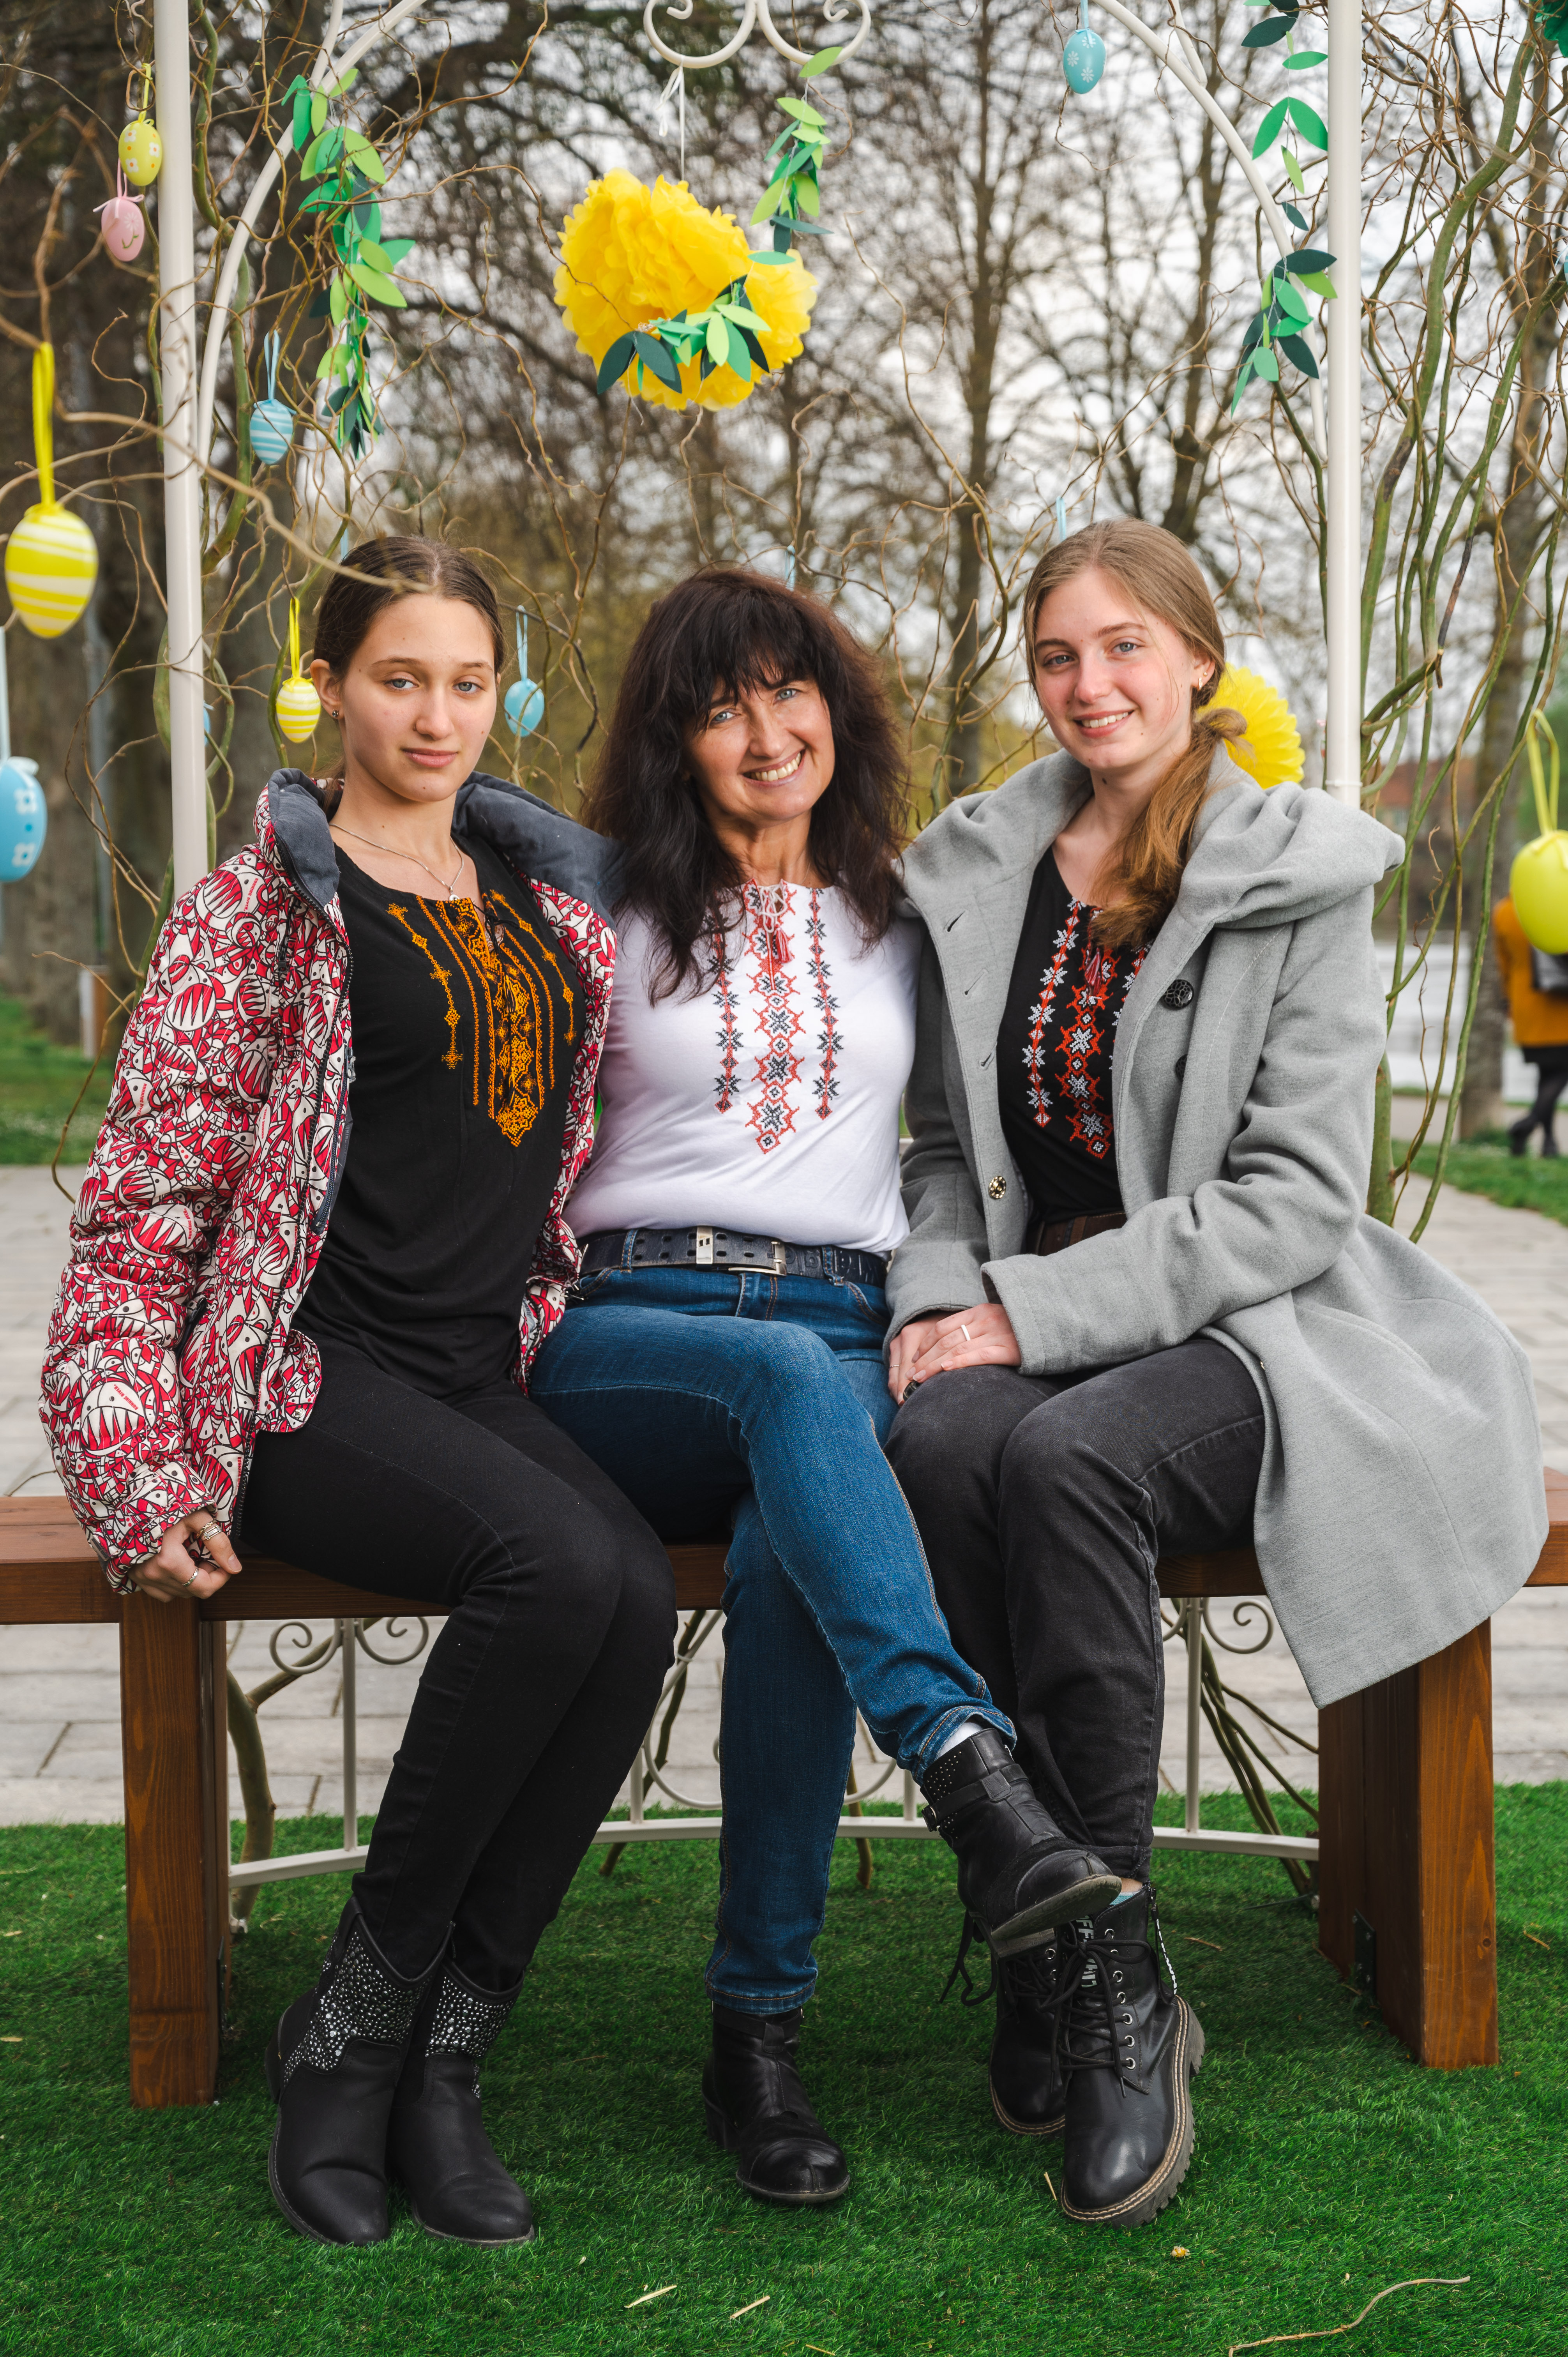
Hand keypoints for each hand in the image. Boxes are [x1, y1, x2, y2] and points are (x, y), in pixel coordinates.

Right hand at [132, 1511, 241, 1603]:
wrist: (135, 1503)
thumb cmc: (166, 1505)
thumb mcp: (197, 1517)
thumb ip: (218, 1542)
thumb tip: (234, 1567)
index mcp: (168, 1562)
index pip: (204, 1588)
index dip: (221, 1578)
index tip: (225, 1563)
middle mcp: (153, 1575)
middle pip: (193, 1591)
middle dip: (206, 1575)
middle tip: (205, 1553)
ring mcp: (143, 1579)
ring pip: (179, 1593)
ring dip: (191, 1579)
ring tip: (190, 1555)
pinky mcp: (137, 1579)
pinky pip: (163, 1592)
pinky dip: (175, 1582)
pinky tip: (177, 1564)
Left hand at [893, 1304, 1021, 1399]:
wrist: (1054, 1325)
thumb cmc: (1022, 1327)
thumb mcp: (996, 1320)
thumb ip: (976, 1327)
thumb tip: (950, 1346)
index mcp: (980, 1311)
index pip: (943, 1326)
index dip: (926, 1343)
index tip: (914, 1358)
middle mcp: (986, 1320)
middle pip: (946, 1340)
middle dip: (925, 1358)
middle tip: (910, 1374)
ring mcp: (998, 1334)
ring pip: (957, 1349)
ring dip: (934, 1365)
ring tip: (920, 1378)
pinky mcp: (1009, 1349)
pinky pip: (980, 1356)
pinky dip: (960, 1363)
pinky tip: (946, 1370)